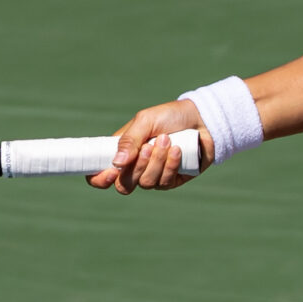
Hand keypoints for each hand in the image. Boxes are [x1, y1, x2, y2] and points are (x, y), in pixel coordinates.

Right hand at [90, 100, 213, 192]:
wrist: (202, 119)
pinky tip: (178, 150)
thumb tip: (116, 163)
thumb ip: (129, 141)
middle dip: (137, 166)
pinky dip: (170, 166)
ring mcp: (153, 176)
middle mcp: (135, 167)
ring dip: (157, 162)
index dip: (100, 179)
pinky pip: (164, 183)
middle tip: (149, 146)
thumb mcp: (146, 121)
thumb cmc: (170, 117)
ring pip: (146, 183)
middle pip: (124, 185)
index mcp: (122, 152)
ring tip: (167, 141)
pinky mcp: (171, 180)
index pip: (100, 174)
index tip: (112, 172)